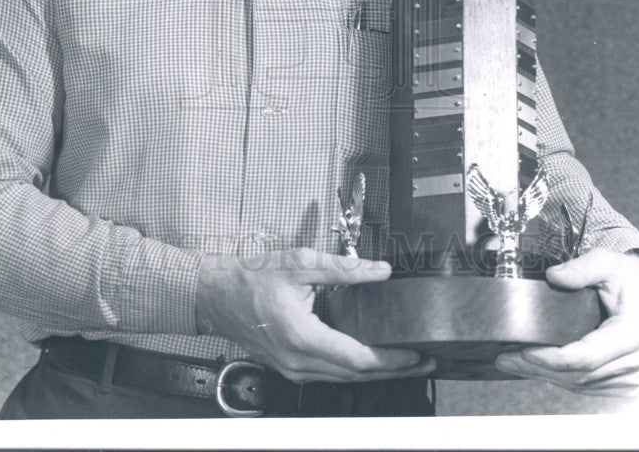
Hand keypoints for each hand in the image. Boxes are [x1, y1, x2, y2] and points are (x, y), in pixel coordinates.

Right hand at [196, 247, 435, 383]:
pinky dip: (353, 367)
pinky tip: (369, 355)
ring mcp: (292, 368)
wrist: (214, 293)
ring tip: (404, 360)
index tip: (417, 354)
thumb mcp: (300, 261)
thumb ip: (343, 267)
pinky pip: (328, 373)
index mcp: (302, 336)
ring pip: (343, 378)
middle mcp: (297, 361)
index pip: (359, 358)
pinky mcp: (289, 367)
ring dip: (375, 371)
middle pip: (356, 375)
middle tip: (424, 361)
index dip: (393, 360)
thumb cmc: (249, 277)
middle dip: (393, 370)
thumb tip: (378, 270)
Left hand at [495, 249, 638, 395]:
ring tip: (512, 363)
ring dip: (545, 376)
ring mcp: (632, 378)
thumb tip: (553, 276)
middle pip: (579, 375)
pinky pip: (588, 386)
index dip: (551, 358)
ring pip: (581, 385)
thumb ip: (581, 267)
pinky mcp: (626, 384)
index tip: (522, 350)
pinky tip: (537, 368)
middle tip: (503, 359)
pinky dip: (562, 379)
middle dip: (538, 368)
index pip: (586, 357)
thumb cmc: (626, 278)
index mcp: (633, 333)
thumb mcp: (606, 261)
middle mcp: (636, 362)